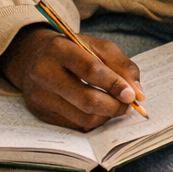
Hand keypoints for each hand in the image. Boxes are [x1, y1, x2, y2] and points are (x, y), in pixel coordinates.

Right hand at [0, 25, 144, 129]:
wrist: (33, 57)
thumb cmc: (73, 50)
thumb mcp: (97, 46)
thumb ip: (121, 65)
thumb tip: (138, 93)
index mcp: (59, 49)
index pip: (91, 70)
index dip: (114, 84)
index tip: (132, 95)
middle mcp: (44, 73)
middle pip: (86, 99)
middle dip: (113, 106)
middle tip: (128, 105)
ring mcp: (40, 96)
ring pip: (82, 117)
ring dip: (106, 116)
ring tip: (115, 107)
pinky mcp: (40, 113)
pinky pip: (74, 125)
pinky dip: (93, 121)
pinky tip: (99, 111)